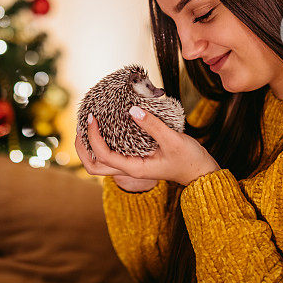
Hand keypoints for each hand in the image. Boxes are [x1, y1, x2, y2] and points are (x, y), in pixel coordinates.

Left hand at [79, 106, 220, 186]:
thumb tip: (132, 111)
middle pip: (94, 166)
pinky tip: (105, 126)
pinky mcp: (136, 158)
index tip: (92, 117)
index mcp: (134, 167)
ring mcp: (132, 164)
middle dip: (82, 147)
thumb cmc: (189, 159)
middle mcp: (129, 168)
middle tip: (81, 125)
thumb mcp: (173, 140)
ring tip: (88, 125)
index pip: (103, 155)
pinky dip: (103, 142)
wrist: (201, 172)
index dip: (93, 136)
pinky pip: (112, 153)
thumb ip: (153, 126)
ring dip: (89, 145)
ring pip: (101, 161)